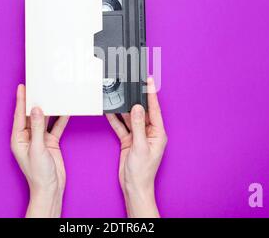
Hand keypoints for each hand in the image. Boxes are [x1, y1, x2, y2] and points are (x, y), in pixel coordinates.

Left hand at [11, 84, 68, 217]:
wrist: (51, 187)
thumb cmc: (38, 173)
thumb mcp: (37, 148)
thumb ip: (37, 127)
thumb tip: (36, 110)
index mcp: (18, 138)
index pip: (19, 115)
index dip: (21, 100)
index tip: (22, 87)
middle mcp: (28, 137)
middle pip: (31, 115)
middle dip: (35, 102)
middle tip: (39, 87)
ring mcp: (40, 139)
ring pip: (44, 119)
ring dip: (49, 109)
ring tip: (52, 96)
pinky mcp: (50, 142)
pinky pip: (55, 127)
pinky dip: (60, 119)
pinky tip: (65, 111)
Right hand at [106, 77, 166, 217]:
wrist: (133, 186)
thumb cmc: (142, 171)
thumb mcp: (140, 146)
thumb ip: (138, 125)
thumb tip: (138, 108)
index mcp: (158, 133)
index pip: (155, 110)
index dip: (151, 95)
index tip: (149, 81)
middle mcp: (149, 133)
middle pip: (142, 112)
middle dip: (135, 100)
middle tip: (130, 85)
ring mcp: (138, 136)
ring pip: (130, 118)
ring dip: (123, 110)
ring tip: (118, 96)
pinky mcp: (128, 141)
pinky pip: (122, 127)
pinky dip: (115, 120)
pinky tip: (110, 112)